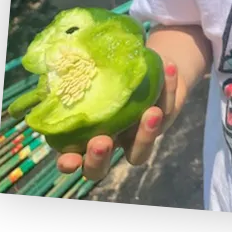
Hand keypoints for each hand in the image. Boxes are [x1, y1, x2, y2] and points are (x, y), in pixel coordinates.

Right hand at [56, 61, 180, 181]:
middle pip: (100, 168)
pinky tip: (169, 68)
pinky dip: (169, 89)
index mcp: (84, 135)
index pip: (72, 159)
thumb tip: (62, 63)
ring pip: (139, 152)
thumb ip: (82, 73)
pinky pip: (167, 109)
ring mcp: (136, 136)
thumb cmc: (110, 70)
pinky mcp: (163, 121)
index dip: (68, 163)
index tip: (69, 159)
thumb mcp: (94, 71)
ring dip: (145, 135)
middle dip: (99, 159)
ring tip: (151, 112)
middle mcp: (110, 142)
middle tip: (102, 141)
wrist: (147, 64)